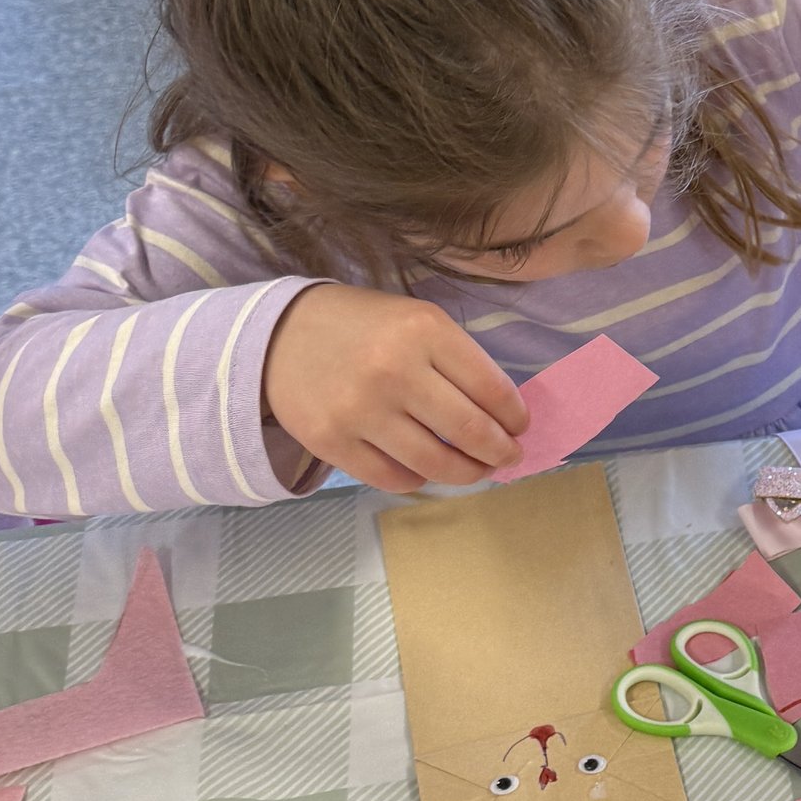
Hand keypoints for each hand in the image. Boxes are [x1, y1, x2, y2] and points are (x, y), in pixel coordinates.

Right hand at [262, 283, 529, 493]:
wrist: (279, 335)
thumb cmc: (363, 327)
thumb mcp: (416, 321)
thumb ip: (460, 360)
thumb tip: (504, 415)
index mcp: (424, 331)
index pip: (492, 389)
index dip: (515, 417)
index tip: (520, 427)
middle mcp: (393, 370)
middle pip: (471, 431)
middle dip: (501, 452)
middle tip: (509, 457)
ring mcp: (360, 410)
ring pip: (435, 463)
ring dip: (468, 473)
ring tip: (476, 469)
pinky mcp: (331, 442)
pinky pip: (393, 479)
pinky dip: (419, 479)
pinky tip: (424, 468)